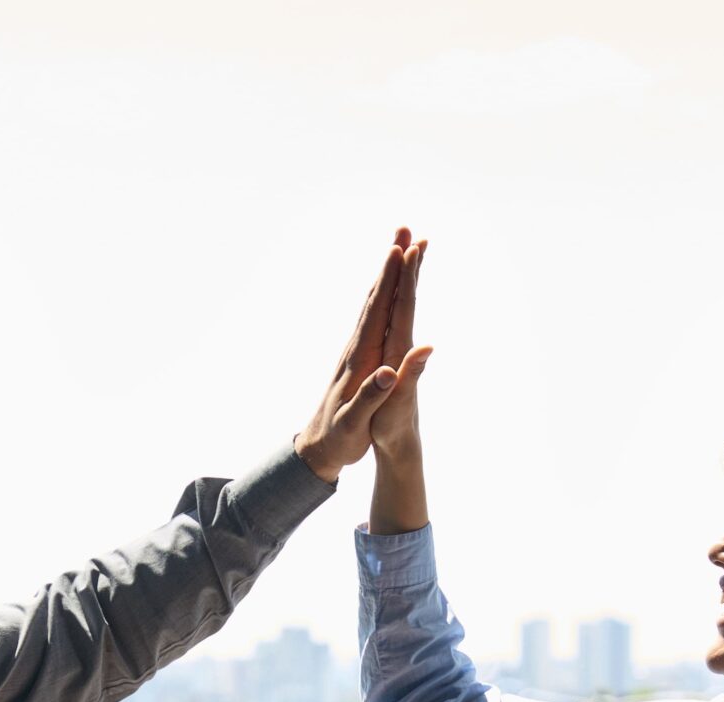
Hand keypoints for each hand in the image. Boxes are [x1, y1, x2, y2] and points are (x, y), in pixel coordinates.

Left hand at [295, 229, 419, 481]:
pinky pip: (375, 316)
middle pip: (377, 297)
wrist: (317, 449)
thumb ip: (372, 396)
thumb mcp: (356, 424)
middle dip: (392, 263)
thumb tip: (389, 370)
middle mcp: (356, 348)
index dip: (393, 282)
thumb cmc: (340, 439)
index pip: (379, 312)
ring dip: (388, 273)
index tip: (403, 251)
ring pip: (375, 302)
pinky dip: (385, 295)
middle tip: (405, 229)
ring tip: (400, 246)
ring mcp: (356, 350)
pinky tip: (388, 288)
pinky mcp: (358, 356)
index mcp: (360, 360)